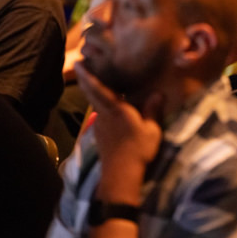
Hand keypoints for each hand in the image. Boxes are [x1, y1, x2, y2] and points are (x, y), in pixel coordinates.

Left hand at [74, 61, 162, 184]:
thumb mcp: (151, 129)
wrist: (120, 175)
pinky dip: (99, 103)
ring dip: (92, 91)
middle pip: (91, 93)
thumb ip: (152, 110)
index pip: (98, 88)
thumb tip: (158, 92)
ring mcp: (100, 125)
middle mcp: (104, 114)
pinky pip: (99, 113)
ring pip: (94, 103)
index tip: (79, 62)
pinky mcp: (101, 134)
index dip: (88, 75)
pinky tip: (108, 104)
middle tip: (81, 65)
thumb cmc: (137, 149)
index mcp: (115, 109)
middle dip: (85, 79)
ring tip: (95, 80)